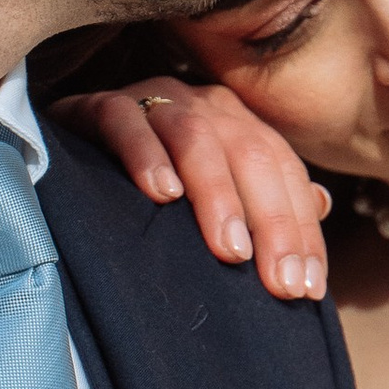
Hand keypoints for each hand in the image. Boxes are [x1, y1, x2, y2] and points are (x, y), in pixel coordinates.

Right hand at [58, 79, 331, 299]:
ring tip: (229, 250)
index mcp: (237, 122)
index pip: (283, 171)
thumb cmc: (150, 179)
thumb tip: (322, 204)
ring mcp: (153, 99)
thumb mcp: (211, 190)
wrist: (66, 142)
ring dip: (217, 195)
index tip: (307, 288)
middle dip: (272, 222)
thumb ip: (263, 196)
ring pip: (197, 138)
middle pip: (252, 154)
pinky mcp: (101, 105)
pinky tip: (161, 195)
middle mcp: (203, 104)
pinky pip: (126, 122)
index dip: (301, 230)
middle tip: (277, 282)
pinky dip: (146, 156)